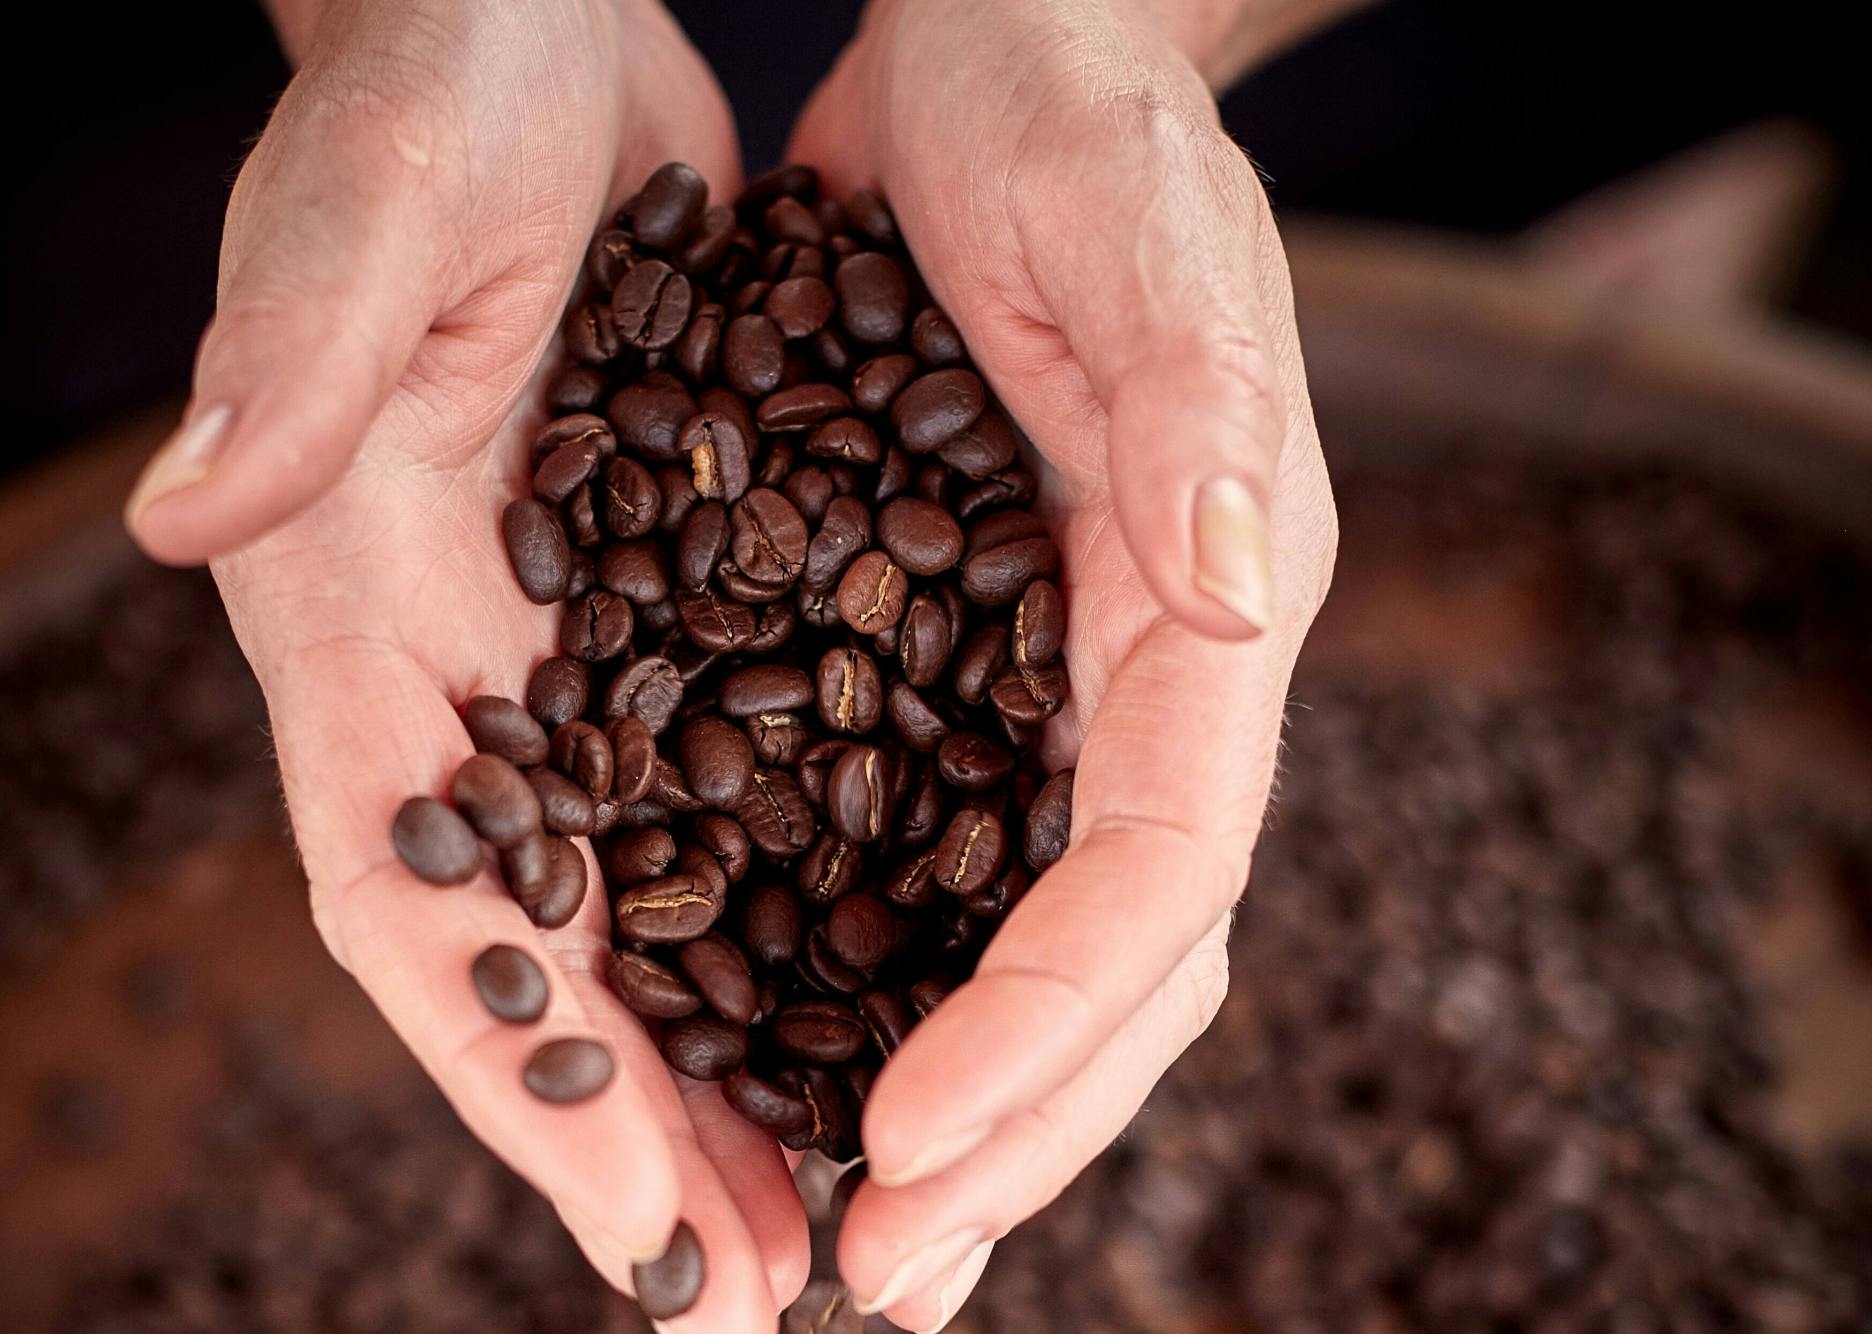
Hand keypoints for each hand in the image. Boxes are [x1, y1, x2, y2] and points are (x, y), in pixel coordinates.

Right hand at [141, 3, 804, 1327]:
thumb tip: (190, 511)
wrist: (517, 30)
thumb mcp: (373, 210)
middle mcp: (462, 666)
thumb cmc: (429, 95)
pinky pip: (741, 792)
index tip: (644, 1243)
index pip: (426, 899)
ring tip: (845, 1210)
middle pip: (555, 953)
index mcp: (364, 613)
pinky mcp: (670, 600)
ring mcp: (568, 647)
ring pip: (658, 902)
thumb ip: (298, 354)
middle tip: (777, 1290)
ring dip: (739, 1064)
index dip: (525, 1082)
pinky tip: (886, 999)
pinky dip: (802, 913)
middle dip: (654, 1134)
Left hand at [789, 0, 1337, 1324]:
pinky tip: (799, 1072)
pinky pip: (938, 865)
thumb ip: (1194, 404)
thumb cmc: (1073, 119)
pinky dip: (884, 986)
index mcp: (1206, 606)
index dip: (1047, 1020)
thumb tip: (1220, 600)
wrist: (1009, 52)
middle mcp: (1144, 675)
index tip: (904, 1141)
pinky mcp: (957, 661)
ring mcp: (1052, 683)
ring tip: (856, 1244)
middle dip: (1011, 1127)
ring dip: (960, 1107)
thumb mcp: (1135, 234)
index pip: (1155, 869)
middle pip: (1111, 960)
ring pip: (1030, 946)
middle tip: (881, 1272)